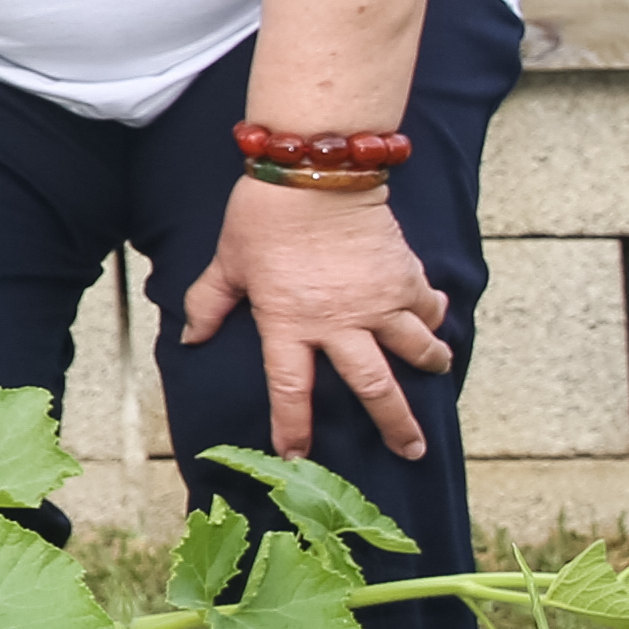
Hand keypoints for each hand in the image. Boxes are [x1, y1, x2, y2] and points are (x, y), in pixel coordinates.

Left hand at [177, 178, 443, 461]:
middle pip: (374, 388)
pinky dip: (435, 315)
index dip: (292, 427)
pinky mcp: (405, 275)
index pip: (289, 390)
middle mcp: (339, 322)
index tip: (298, 456)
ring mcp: (379, 301)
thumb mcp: (226, 261)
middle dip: (396, 424)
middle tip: (413, 450)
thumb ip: (208, 303)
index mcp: (289, 324)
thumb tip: (190, 338)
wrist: (314, 171)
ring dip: (431, 364)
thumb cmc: (263, 216)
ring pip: (416, 350)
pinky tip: (436, 319)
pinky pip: (429, 306)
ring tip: (438, 373)